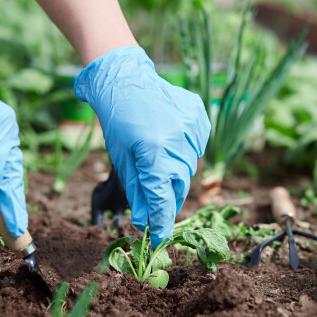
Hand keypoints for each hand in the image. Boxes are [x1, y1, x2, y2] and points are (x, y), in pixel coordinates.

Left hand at [75, 47, 210, 246]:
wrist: (125, 79)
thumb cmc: (117, 120)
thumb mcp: (122, 159)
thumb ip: (138, 190)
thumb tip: (146, 220)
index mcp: (153, 152)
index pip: (162, 198)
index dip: (161, 221)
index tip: (159, 237)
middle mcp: (177, 140)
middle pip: (180, 185)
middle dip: (168, 197)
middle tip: (157, 203)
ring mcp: (191, 126)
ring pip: (190, 166)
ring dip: (176, 171)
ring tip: (159, 157)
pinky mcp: (199, 116)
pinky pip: (197, 145)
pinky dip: (185, 149)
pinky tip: (170, 138)